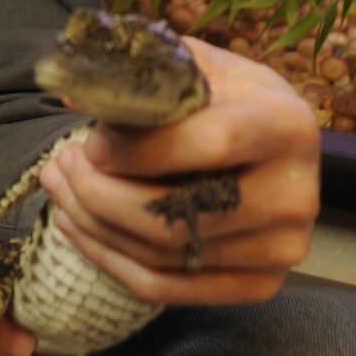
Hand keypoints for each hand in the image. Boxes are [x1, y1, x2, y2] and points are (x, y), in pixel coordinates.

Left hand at [38, 35, 318, 307]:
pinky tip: (77, 225)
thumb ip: (144, 76)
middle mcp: (295, 194)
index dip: (141, 150)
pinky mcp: (259, 285)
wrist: (274, 144)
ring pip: (163, 252)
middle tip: (61, 165)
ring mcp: (280, 248)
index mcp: (286, 126)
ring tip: (60, 189)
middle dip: (100, 192)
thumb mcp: (199, 67)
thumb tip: (73, 97)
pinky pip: (165, 288)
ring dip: (94, 224)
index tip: (91, 143)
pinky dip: (110, 259)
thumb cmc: (228, 98)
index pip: (212, 145)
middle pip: (179, 213)